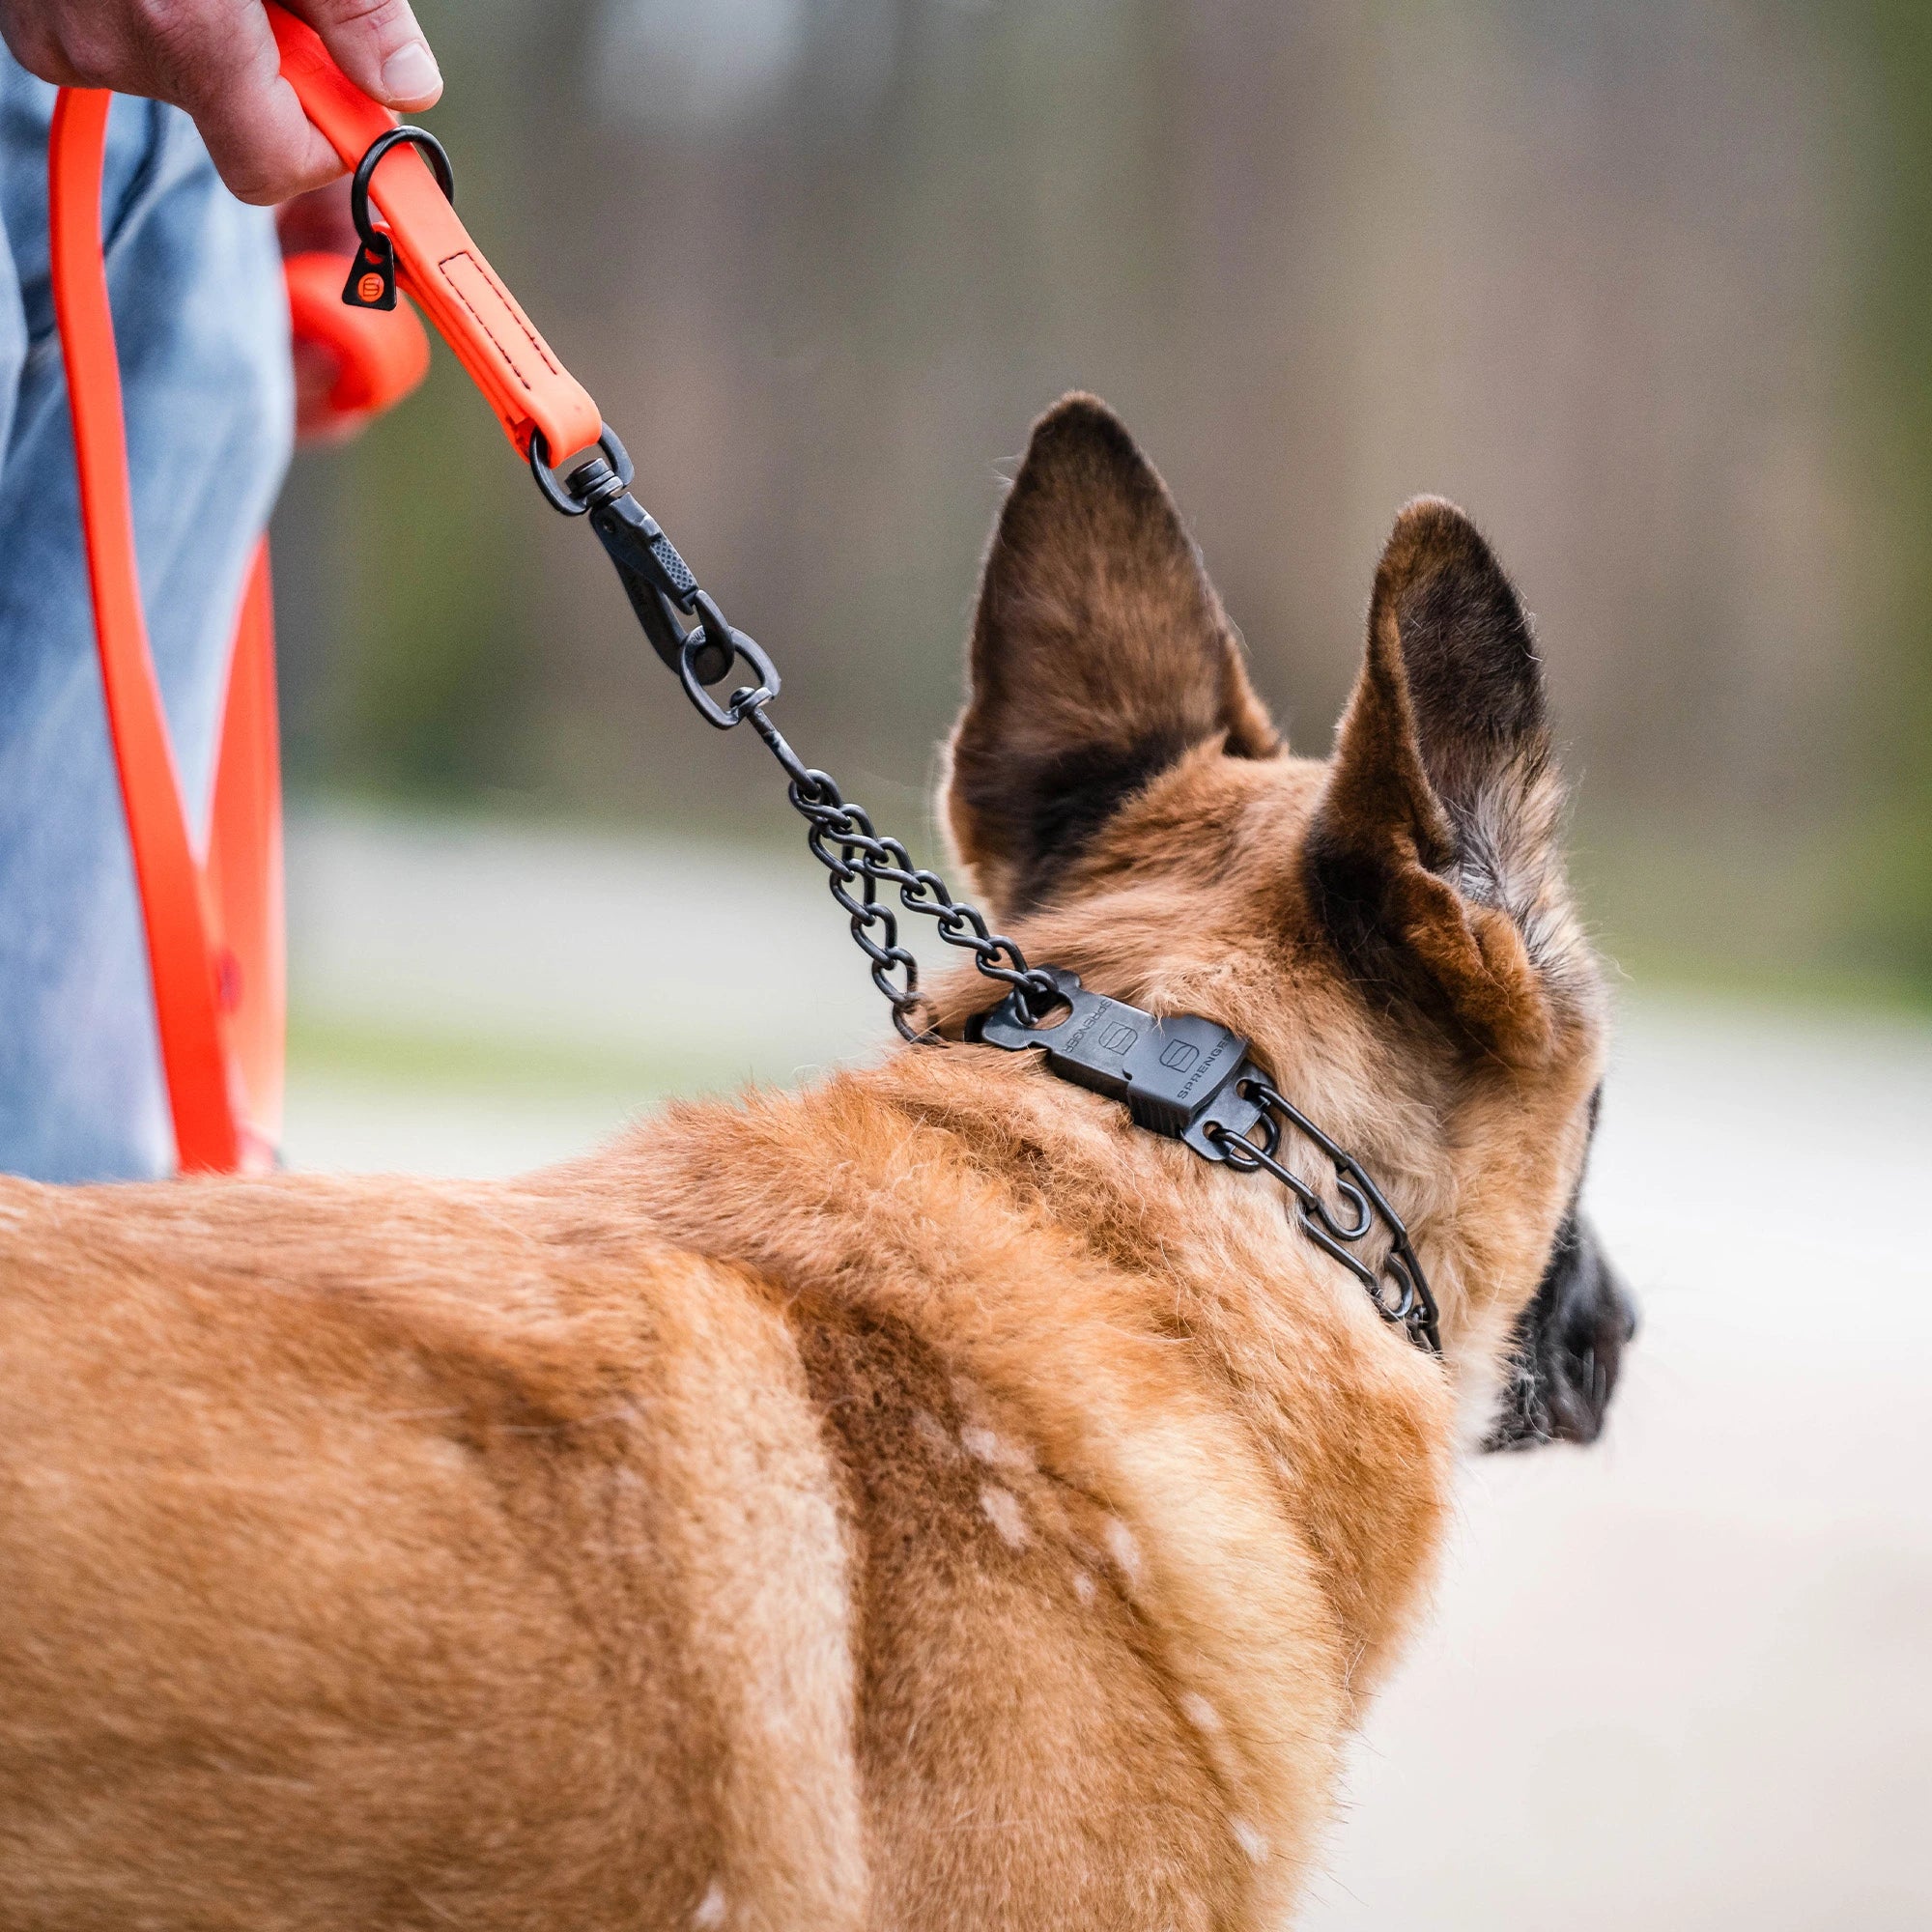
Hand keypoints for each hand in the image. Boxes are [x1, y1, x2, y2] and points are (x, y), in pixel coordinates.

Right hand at [0, 0, 441, 204]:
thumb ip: (358, 11)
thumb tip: (409, 86)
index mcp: (180, 28)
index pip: (271, 167)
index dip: (325, 142)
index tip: (355, 107)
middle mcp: (112, 47)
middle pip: (234, 117)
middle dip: (276, 70)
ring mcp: (64, 37)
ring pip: (183, 76)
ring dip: (216, 35)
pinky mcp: (39, 22)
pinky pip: (126, 45)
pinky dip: (158, 13)